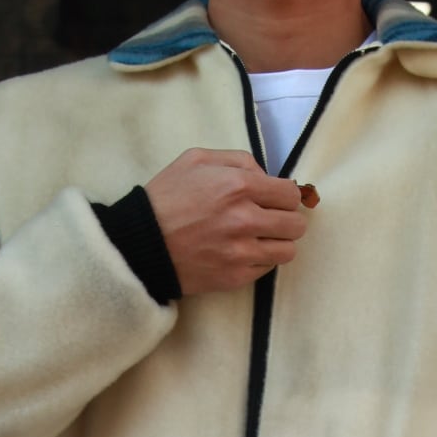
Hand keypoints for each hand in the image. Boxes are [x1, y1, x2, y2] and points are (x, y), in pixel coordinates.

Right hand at [144, 148, 313, 296]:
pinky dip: (260, 260)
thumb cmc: (166, 197)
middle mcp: (245, 219)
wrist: (141, 244)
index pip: (290, 194)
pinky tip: (242, 252)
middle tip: (270, 219)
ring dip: (278, 242)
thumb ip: (238, 160)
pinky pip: (268, 269)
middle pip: (295, 224)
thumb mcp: (196, 160)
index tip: (275, 200)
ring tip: (260, 238)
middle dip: (286, 219)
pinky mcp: (235, 277)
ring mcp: (241, 252)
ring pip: (288, 250)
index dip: (285, 196)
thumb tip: (266, 176)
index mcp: (238, 185)